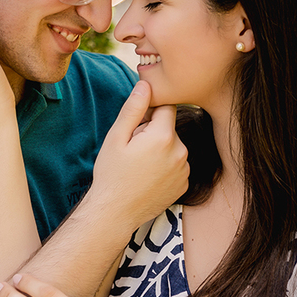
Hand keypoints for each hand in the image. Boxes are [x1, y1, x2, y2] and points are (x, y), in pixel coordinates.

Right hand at [85, 81, 188, 227]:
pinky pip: (176, 165)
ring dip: (160, 150)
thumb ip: (134, 108)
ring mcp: (184, 170)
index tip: (136, 126)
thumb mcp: (116, 137)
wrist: (115, 213)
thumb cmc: (111, 174)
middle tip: (133, 150)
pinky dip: (165, 166)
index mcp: (164, 136)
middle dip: (153, 132)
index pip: (166, 107)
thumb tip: (146, 84)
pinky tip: (148, 177)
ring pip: (173, 147)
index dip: (150, 113)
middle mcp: (181, 152)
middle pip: (169, 128)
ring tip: (140, 166)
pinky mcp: (184, 184)